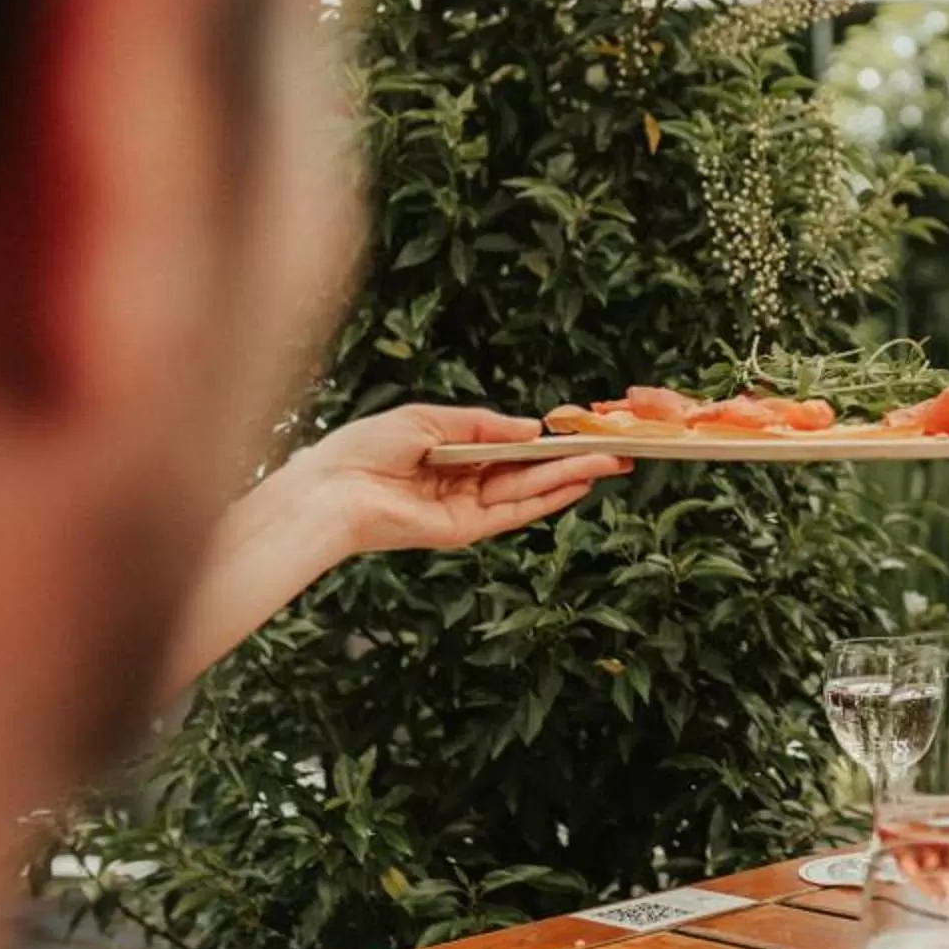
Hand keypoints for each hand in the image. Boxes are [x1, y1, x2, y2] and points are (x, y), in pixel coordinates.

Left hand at [283, 405, 629, 558]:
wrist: (332, 488)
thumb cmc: (367, 448)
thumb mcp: (430, 420)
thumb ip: (484, 426)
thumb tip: (531, 429)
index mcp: (453, 454)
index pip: (511, 450)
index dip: (548, 442)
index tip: (584, 432)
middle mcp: (465, 483)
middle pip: (529, 472)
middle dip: (573, 461)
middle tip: (617, 453)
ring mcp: (467, 508)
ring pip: (529, 491)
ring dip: (571, 477)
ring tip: (610, 464)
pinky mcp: (464, 528)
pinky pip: (513, 512)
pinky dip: (547, 500)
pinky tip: (577, 485)